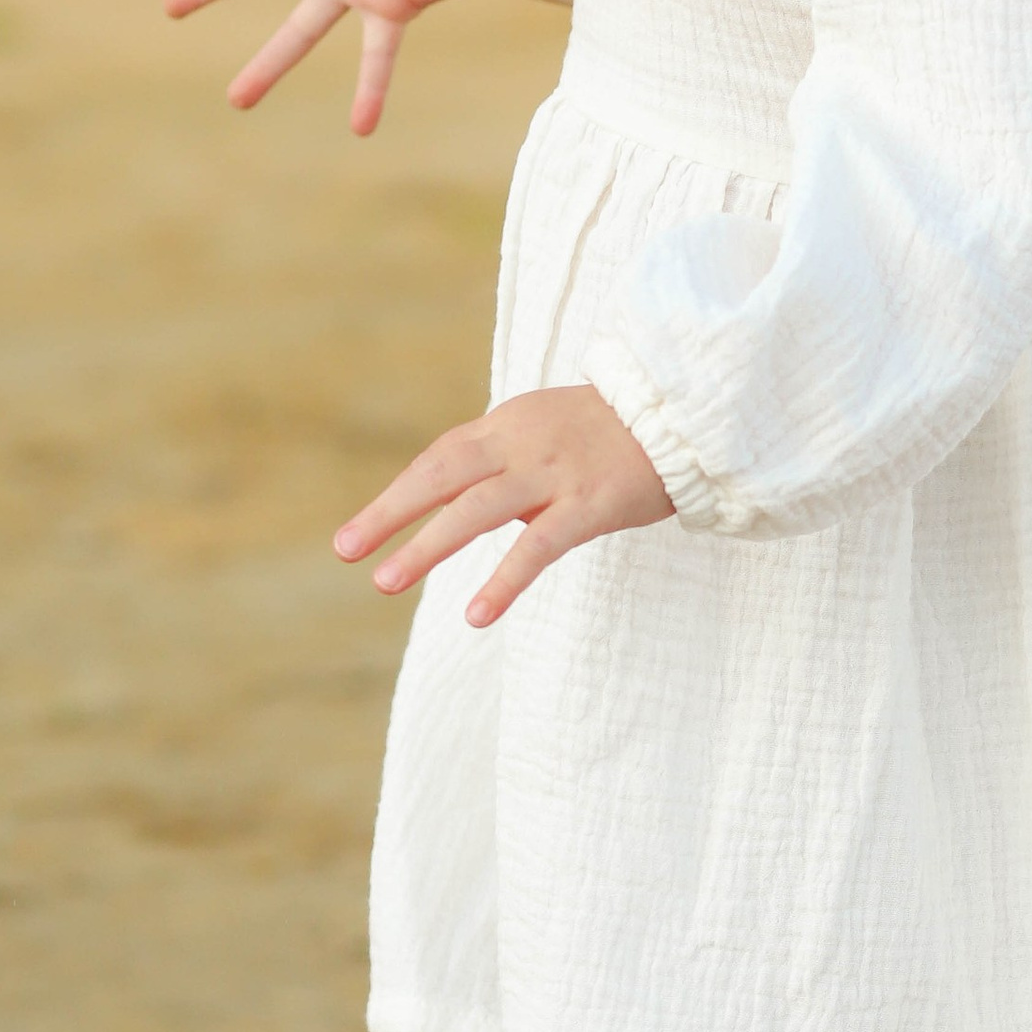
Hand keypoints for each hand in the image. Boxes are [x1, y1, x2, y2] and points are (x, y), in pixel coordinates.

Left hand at [333, 386, 672, 625]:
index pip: (440, 459)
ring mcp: (555, 472)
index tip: (360, 533)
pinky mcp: (590, 505)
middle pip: (441, 475)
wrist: (685, 416)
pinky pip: (538, 546)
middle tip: (346, 549)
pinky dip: (503, 581)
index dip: (399, 495)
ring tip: (386, 582)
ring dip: (427, 546)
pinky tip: (475, 615)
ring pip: (476, 508)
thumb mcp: (549, 431)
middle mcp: (522, 442)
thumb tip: (464, 509)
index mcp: (509, 423)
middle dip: (390, 512)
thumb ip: (505, 463)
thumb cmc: (615, 433)